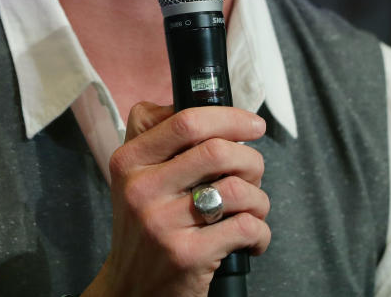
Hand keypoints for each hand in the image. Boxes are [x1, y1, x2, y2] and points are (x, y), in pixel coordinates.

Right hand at [82, 102, 270, 296]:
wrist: (130, 289)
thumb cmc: (144, 228)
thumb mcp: (135, 178)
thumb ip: (161, 140)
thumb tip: (211, 111)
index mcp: (129, 161)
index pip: (186, 121)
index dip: (229, 117)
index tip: (252, 125)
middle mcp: (141, 189)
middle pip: (217, 151)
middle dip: (251, 160)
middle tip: (254, 172)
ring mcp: (163, 224)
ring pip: (238, 189)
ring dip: (260, 199)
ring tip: (252, 209)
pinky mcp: (188, 255)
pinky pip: (247, 227)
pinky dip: (261, 232)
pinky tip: (251, 238)